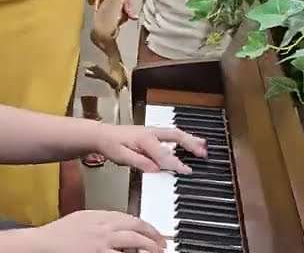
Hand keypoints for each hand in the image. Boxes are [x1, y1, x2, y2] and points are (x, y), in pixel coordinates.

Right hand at [33, 209, 165, 252]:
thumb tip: (116, 224)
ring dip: (149, 246)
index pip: (129, 217)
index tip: (153, 232)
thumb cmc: (58, 234)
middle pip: (136, 226)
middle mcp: (103, 226)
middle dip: (153, 235)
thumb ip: (99, 219)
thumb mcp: (82, 218)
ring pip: (134, 241)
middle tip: (162, 244)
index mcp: (99, 216)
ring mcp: (102, 241)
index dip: (145, 225)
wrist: (44, 243)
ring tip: (156, 251)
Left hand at [93, 123, 207, 174]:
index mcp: (144, 139)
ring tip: (203, 146)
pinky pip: (170, 135)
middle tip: (203, 153)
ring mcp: (151, 132)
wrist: (100, 135)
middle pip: (175, 136)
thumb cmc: (110, 145)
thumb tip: (155, 168)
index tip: (187, 171)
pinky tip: (187, 143)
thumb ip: (139, 162)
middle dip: (190, 144)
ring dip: (189, 139)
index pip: (164, 154)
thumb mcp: (121, 157)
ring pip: (175, 134)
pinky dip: (182, 138)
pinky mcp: (151, 134)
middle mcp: (150, 133)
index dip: (176, 163)